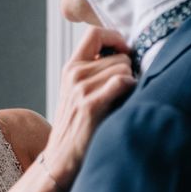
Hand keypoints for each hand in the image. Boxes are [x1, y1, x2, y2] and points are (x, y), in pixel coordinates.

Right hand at [43, 26, 135, 188]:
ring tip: (120, 101)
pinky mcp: (90, 105)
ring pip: (124, 68)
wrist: (61, 158)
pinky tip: (124, 103)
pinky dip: (130, 89)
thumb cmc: (78, 126)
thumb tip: (125, 55)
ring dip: (130, 83)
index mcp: (71, 67)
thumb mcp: (78, 92)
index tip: (124, 54)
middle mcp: (74, 74)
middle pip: (118, 55)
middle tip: (122, 92)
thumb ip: (95, 70)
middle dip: (128, 70)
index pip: (95, 33)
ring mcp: (80, 89)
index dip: (116, 38)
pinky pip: (122, 82)